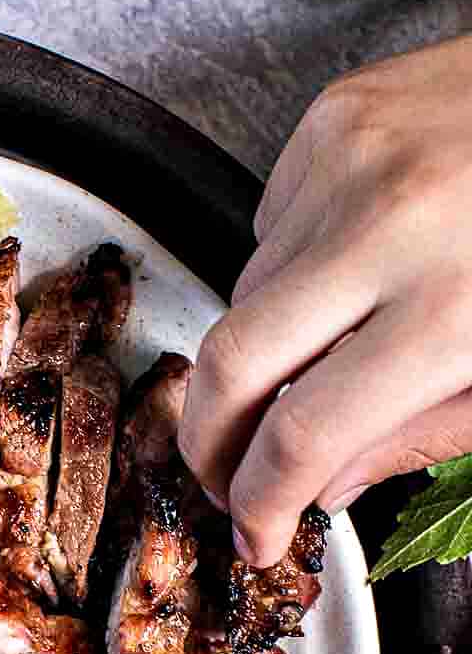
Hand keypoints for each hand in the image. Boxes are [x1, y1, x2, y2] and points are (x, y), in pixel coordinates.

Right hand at [180, 33, 471, 567]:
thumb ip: (427, 437)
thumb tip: (326, 486)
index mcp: (454, 310)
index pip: (305, 433)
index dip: (262, 502)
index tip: (255, 534)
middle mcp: (390, 228)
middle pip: (231, 364)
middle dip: (207, 442)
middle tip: (224, 476)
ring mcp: (351, 163)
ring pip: (245, 296)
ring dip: (262, 352)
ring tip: (320, 362)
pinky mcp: (334, 118)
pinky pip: (268, 224)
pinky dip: (292, 267)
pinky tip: (349, 269)